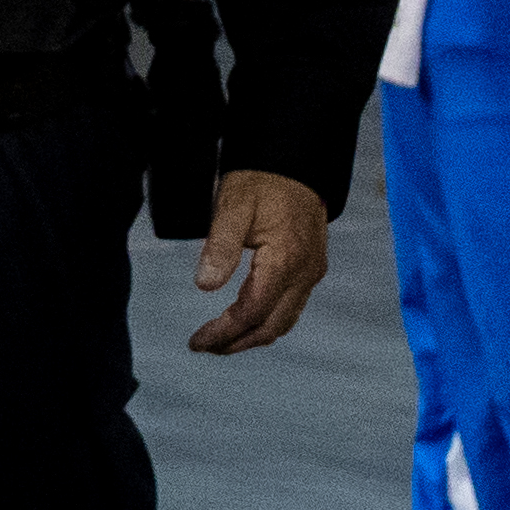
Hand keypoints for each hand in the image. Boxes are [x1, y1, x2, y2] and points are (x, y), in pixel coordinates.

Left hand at [184, 168, 330, 354]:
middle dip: (237, 343)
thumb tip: (205, 285)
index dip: (224, 331)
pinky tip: (246, 321)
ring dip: (253, 337)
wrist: (295, 163)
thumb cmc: (261, 181)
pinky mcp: (312, 268)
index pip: (252, 312)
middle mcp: (305, 272)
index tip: (197, 342)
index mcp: (285, 260)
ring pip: (285, 321)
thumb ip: (219, 246)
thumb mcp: (233, 206)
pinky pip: (292, 307)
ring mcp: (312, 272)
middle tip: (205, 347)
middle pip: (272, 326)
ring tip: (221, 342)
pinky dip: (268, 322)